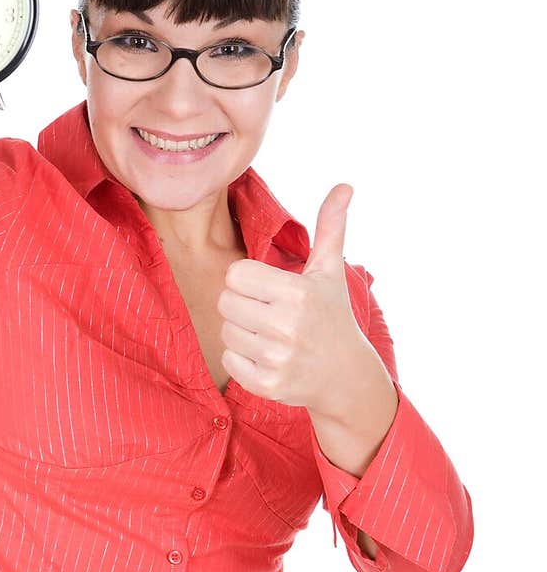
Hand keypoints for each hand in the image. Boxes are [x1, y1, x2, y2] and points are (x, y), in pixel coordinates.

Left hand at [217, 184, 378, 417]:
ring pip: (226, 332)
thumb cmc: (332, 315)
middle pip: (226, 302)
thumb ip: (330, 226)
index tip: (266, 288)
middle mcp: (287, 327)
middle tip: (267, 313)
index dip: (246, 279)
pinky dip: (241, 359)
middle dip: (242, 305)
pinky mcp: (267, 385)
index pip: (234, 275)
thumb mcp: (330, 271)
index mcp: (298, 293)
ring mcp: (277, 358)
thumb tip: (344, 186)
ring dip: (242, 332)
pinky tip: (266, 356)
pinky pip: (229, 360)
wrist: (345, 375)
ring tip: (269, 335)